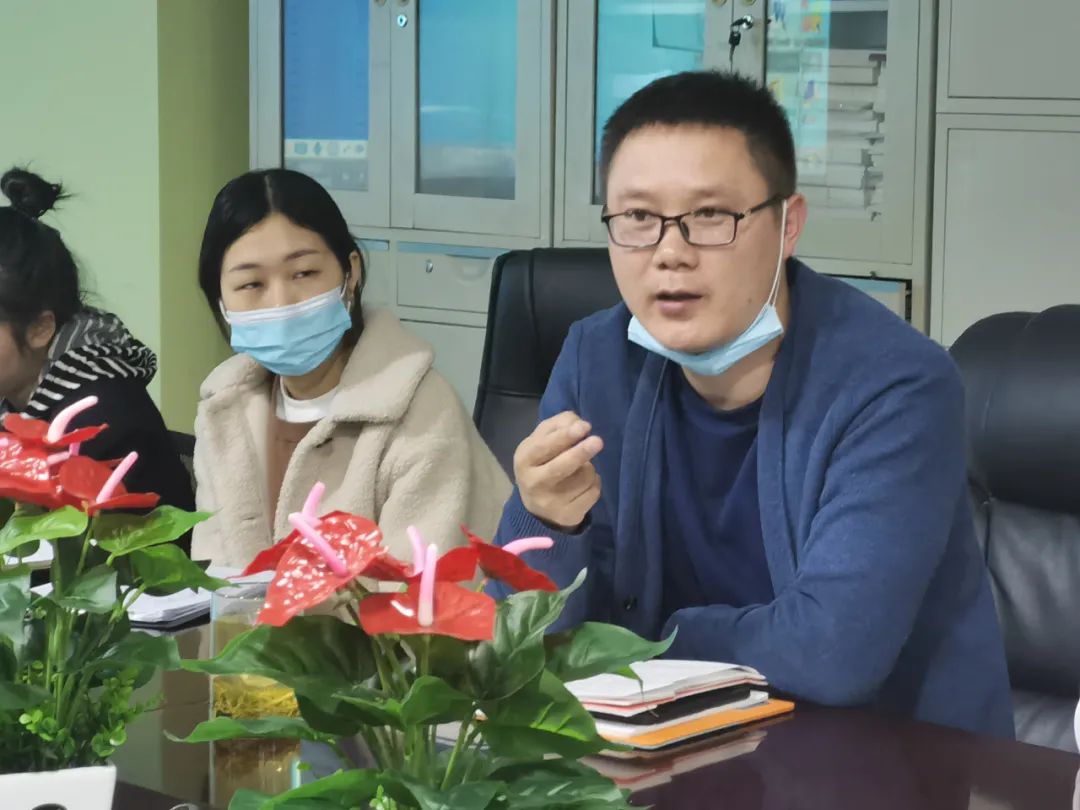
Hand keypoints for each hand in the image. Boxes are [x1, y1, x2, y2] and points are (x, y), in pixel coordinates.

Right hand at [514, 411, 603, 531]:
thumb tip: (578, 423)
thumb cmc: (542, 462)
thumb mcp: (541, 439)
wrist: (536, 506)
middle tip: (598, 441)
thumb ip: (558, 425)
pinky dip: (595, 482)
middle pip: (561, 467)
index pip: (544, 447)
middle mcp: (534, 483)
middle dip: (581, 452)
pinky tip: (585, 483)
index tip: (585, 426)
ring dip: (590, 468)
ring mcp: (550, 503)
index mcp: (524, 460)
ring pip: (584, 477)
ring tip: (581, 468)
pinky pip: (593, 492)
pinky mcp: (568, 515)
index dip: (565, 436)